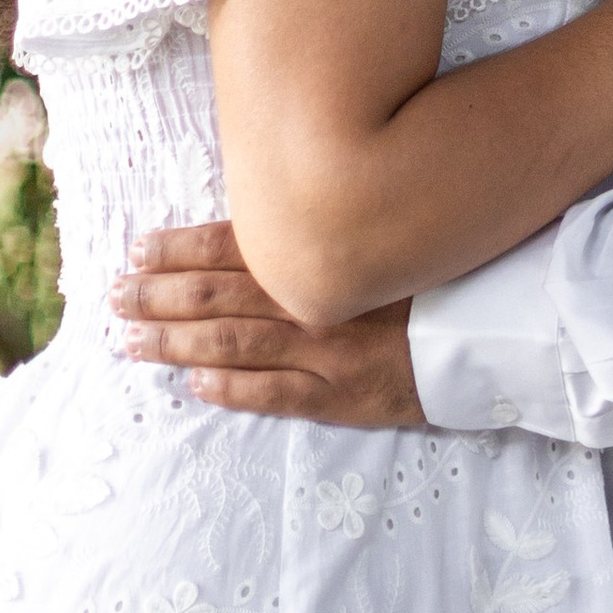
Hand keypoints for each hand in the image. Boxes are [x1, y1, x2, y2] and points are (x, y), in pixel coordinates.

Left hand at [112, 221, 425, 425]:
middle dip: (159, 294)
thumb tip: (262, 216)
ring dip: (174, 342)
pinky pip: (277, 394)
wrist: (500, 327)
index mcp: (324, 252)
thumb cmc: (442, 272)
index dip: (180, 248)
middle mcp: (319, 297)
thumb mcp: (386, 231)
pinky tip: (193, 384)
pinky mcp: (344, 396)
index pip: (235, 245)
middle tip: (112, 297)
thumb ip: (327, 228)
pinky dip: (232, 388)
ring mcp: (329, 350)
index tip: (136, 248)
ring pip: (234, 344)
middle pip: (220, 295)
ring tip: (129, 341)